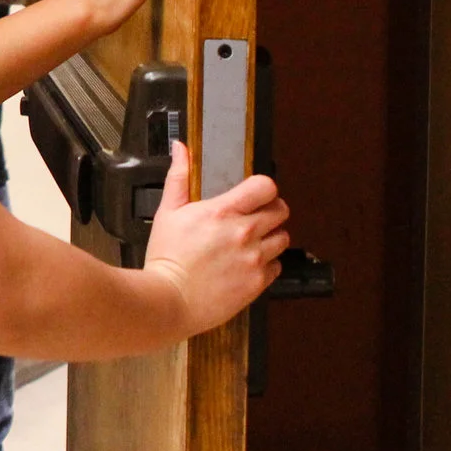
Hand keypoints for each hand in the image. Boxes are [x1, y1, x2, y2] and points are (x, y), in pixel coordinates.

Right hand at [142, 152, 290, 337]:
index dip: (264, 189)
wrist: (169, 300)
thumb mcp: (168, 212)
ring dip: (271, 238)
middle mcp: (245, 233)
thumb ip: (179, 177)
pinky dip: (267, 265)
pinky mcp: (257, 283)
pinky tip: (248, 265)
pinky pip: (277, 267)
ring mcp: (254, 259)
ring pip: (283, 239)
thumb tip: (181, 149)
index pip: (265, 187)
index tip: (256, 195)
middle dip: (271, 212)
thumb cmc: (167, 257)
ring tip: (252, 243)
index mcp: (223, 212)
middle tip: (256, 218)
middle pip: (281, 211)